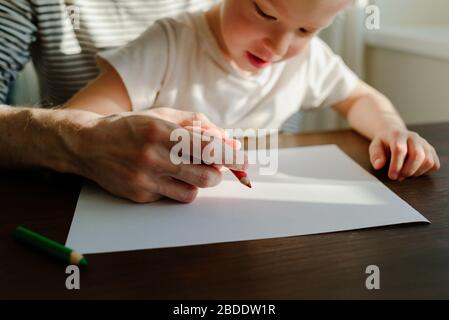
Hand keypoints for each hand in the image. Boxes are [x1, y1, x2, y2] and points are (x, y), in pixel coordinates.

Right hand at [75, 108, 246, 202]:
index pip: (209, 147)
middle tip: (218, 167)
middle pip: (206, 176)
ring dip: (201, 182)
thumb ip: (198, 124)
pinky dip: (178, 188)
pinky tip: (167, 176)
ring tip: (192, 170)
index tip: (242, 160)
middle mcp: (153, 156)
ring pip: (192, 192)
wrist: (88, 144)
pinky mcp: (139, 195)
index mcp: (161, 130)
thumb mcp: (163, 114)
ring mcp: (145, 179)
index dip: (231, 156)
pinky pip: (172, 197)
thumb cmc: (131, 127)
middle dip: (220, 173)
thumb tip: (229, 140)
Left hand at [369, 128, 439, 180]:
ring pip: (428, 161)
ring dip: (416, 172)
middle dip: (407, 171)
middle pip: (417, 155)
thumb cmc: (384, 143)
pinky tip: (414, 171)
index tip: (392, 176)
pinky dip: (425, 172)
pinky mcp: (431, 151)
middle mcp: (414, 137)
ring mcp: (424, 144)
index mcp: (398, 135)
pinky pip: (434, 164)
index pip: (400, 149)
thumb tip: (378, 165)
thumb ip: (376, 156)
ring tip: (404, 174)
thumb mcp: (374, 147)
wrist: (394, 134)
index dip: (396, 165)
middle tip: (398, 177)